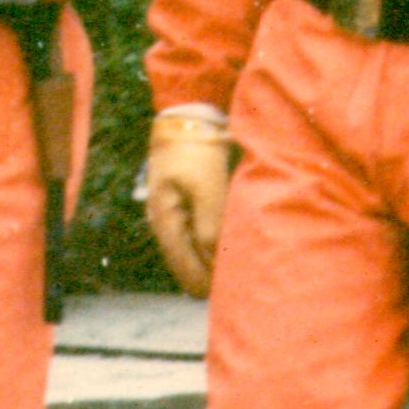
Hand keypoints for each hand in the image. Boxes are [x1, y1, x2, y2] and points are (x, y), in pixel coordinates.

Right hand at [142, 110, 237, 297]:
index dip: (210, 285)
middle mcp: (166, 226)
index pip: (187, 273)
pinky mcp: (184, 207)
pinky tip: (230, 243)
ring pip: (194, 255)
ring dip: (214, 260)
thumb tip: (214, 262)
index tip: (234, 289)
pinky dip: (213, 244)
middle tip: (243, 281)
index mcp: (165, 223)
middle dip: (212, 276)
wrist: (186, 118)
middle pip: (189, 269)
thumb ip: (209, 227)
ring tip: (240, 264)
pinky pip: (198, 238)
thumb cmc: (195, 152)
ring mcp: (174, 218)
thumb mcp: (206, 188)